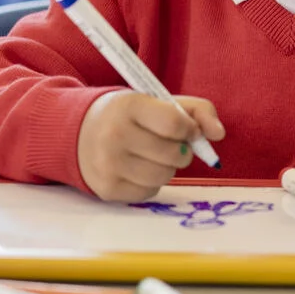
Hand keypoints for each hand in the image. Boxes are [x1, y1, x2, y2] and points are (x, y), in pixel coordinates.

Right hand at [77, 90, 224, 201]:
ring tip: (151, 156)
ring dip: (166, 168)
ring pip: (164, 176)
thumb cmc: (125, 116)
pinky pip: (149, 192)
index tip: (188, 129)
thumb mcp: (154, 101)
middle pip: (174, 155)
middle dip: (180, 151)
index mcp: (128, 105)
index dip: (190, 129)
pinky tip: (136, 168)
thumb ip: (194, 110)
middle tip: (168, 143)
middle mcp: (115, 134)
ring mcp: (109, 164)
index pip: (175, 123)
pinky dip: (150, 183)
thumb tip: (219, 134)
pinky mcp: (107, 188)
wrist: (75, 133)